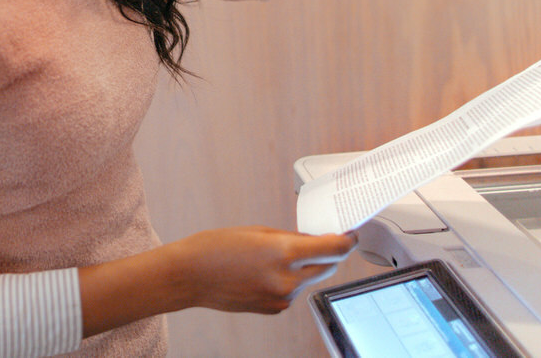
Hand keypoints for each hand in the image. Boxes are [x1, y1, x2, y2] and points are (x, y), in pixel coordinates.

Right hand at [175, 226, 356, 313]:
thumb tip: (315, 242)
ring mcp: (281, 298)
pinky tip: (266, 271)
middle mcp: (286, 279)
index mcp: (284, 253)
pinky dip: (289, 280)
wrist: (189, 276)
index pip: (334, 250)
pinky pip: (293, 291)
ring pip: (309, 279)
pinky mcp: (274, 309)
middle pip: (327, 267)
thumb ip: (292, 239)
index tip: (351, 235)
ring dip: (305, 267)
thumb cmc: (217, 247)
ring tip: (276, 255)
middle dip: (328, 253)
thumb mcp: (259, 231)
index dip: (348, 241)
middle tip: (320, 239)